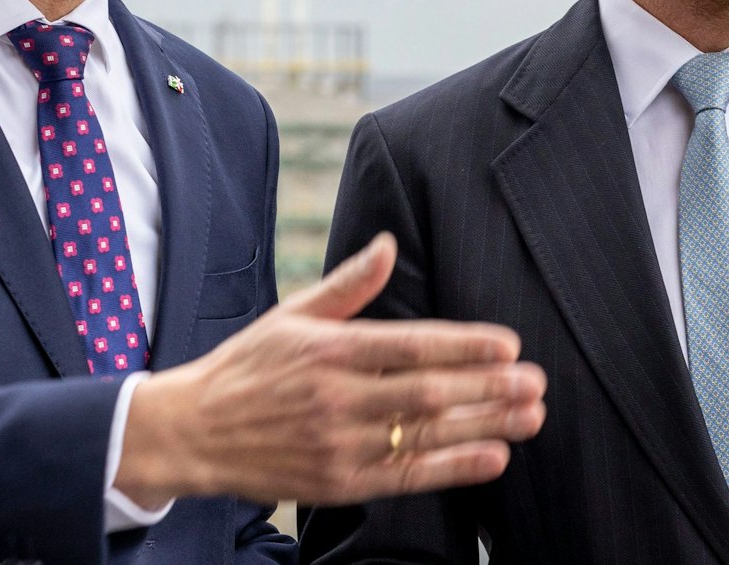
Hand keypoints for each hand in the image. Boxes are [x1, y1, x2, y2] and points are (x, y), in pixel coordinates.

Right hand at [114, 232, 546, 505]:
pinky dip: (453, 469)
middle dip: (488, 388)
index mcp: (330, 349)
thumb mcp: (294, 314)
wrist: (192, 432)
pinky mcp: (338, 483)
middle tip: (535, 383)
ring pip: (424, 435)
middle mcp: (337, 397)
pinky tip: (493, 458)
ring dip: (484, 426)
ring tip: (529, 417)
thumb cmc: (248, 367)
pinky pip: (406, 477)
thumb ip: (350, 284)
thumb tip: (389, 245)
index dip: (464, 345)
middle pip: (427, 392)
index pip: (410, 345)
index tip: (508, 344)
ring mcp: (338, 444)